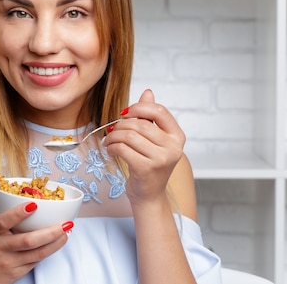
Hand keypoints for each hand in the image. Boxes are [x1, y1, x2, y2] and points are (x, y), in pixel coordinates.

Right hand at [0, 202, 72, 283]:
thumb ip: (4, 220)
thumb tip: (30, 206)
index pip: (4, 221)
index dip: (19, 213)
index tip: (33, 205)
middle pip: (28, 240)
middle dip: (51, 232)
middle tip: (66, 224)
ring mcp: (8, 262)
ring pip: (37, 253)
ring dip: (55, 243)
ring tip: (66, 233)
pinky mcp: (14, 273)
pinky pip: (35, 261)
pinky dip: (47, 252)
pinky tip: (55, 244)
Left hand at [103, 89, 185, 205]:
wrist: (149, 194)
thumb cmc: (149, 163)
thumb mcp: (152, 139)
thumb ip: (150, 116)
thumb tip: (148, 92)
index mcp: (177, 136)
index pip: (159, 111)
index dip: (139, 108)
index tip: (125, 114)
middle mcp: (173, 147)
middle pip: (140, 124)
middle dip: (121, 125)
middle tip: (112, 131)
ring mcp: (161, 159)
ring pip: (129, 136)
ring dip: (113, 137)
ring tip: (109, 142)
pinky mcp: (146, 169)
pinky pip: (122, 149)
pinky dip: (112, 147)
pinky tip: (111, 151)